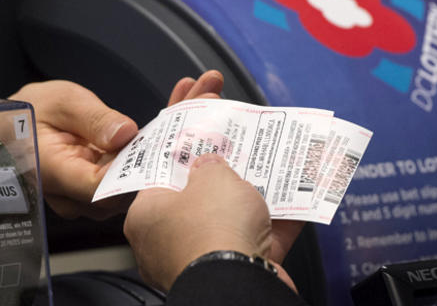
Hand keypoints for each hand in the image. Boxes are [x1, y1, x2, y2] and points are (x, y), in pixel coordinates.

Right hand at [9, 71, 223, 219]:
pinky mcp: (106, 182)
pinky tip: (184, 107)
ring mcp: (95, 192)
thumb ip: (90, 120)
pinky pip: (137, 165)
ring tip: (202, 94)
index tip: (184, 133)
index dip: (150, 164)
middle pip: (136, 177)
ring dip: (174, 134)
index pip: (112, 185)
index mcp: (60, 175)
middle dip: (176, 138)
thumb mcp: (58, 103)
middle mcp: (80, 194)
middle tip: (207, 99)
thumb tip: (124, 134)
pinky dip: (161, 138)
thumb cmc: (27, 113)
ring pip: (142, 172)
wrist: (11, 128)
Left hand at [125, 153, 275, 291]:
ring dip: (248, 208)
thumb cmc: (210, 233)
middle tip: (234, 166)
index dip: (181, 165)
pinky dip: (272, 230)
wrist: (238, 282)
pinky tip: (290, 210)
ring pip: (227, 228)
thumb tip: (211, 165)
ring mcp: (197, 263)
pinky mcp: (229, 277)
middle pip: (195, 206)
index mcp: (146, 218)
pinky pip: (252, 247)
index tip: (197, 153)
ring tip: (267, 183)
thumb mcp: (212, 177)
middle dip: (218, 188)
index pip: (159, 184)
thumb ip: (210, 166)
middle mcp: (165, 245)